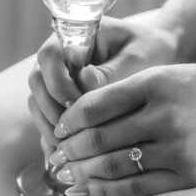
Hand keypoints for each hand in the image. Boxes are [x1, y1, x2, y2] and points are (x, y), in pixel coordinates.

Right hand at [27, 13, 179, 157]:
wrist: (157, 57)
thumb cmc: (149, 51)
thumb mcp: (136, 58)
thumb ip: (111, 71)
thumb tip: (84, 80)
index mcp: (74, 36)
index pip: (50, 56)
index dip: (59, 83)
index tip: (78, 104)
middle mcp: (59, 57)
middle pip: (38, 83)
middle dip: (52, 111)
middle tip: (73, 135)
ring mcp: (56, 79)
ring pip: (39, 104)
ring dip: (51, 128)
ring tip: (71, 150)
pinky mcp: (61, 101)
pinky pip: (48, 119)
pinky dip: (55, 138)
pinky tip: (68, 159)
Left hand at [47, 51, 195, 195]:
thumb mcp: (170, 74)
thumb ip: (129, 92)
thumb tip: (81, 117)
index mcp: (155, 83)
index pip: (94, 105)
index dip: (69, 120)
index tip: (60, 128)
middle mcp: (164, 115)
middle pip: (98, 138)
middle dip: (70, 151)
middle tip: (56, 157)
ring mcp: (178, 148)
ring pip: (112, 166)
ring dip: (82, 174)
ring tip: (67, 176)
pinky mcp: (189, 175)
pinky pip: (136, 188)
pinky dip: (107, 191)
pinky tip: (91, 190)